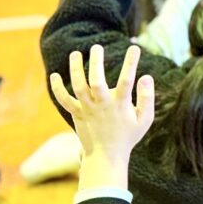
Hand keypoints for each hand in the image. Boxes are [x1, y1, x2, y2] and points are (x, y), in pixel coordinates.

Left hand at [50, 44, 154, 190]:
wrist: (106, 156)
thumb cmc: (128, 136)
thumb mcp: (145, 120)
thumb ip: (147, 98)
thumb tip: (146, 77)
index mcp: (120, 105)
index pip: (127, 80)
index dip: (131, 63)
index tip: (134, 47)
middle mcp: (102, 106)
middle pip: (96, 81)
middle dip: (96, 63)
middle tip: (97, 47)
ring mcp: (88, 110)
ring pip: (78, 87)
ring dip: (76, 69)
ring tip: (76, 53)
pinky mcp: (77, 114)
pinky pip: (64, 100)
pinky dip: (57, 88)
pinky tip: (55, 75)